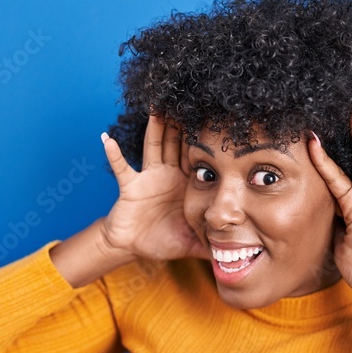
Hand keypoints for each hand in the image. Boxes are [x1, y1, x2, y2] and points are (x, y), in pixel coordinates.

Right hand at [100, 112, 207, 261]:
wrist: (133, 246)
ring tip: (156, 104)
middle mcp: (169, 175)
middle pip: (177, 143)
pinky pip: (122, 168)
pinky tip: (107, 139)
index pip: (200, 157)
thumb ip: (217, 246)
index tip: (220, 118)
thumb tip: (244, 255)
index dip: (208, 139)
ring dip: (154, 126)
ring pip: (154, 146)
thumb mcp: (194, 242)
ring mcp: (149, 177)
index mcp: (186, 184)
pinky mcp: (130, 186)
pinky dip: (114, 154)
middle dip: (183, 122)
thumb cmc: (162, 240)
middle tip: (192, 97)